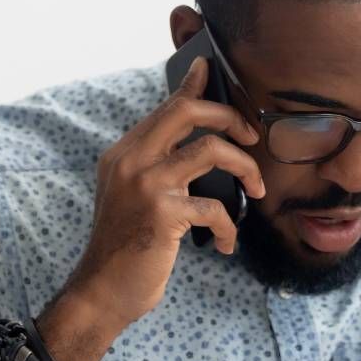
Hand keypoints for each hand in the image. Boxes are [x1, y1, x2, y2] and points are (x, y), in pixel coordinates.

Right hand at [63, 56, 265, 333]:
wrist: (102, 292)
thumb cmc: (128, 247)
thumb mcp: (137, 198)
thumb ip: (160, 168)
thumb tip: (197, 146)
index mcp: (125, 153)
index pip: (167, 107)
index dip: (193, 85)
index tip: (210, 68)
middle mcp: (131, 160)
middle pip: (188, 112)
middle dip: (231, 118)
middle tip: (252, 138)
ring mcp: (146, 184)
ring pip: (212, 150)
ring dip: (246, 169)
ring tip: (257, 192)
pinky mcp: (162, 213)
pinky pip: (216, 208)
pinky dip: (229, 228)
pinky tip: (227, 244)